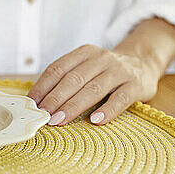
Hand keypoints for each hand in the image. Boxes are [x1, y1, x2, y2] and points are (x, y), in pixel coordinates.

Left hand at [28, 44, 161, 125]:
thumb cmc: (106, 70)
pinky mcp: (135, 85)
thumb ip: (67, 78)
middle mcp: (101, 59)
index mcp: (84, 53)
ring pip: (93, 89)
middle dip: (55, 98)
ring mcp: (119, 71)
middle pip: (73, 79)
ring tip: (59, 120)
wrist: (143, 62)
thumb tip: (38, 101)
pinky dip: (108, 110)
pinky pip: (120, 99)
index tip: (32, 103)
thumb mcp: (87, 66)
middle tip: (43, 115)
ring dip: (74, 106)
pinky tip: (95, 120)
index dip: (43, 86)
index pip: (58, 69)